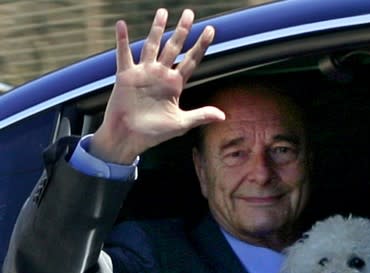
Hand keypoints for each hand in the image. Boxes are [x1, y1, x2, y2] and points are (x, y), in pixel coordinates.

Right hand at [91, 9, 224, 163]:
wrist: (128, 138)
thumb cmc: (153, 133)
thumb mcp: (180, 124)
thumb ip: (200, 115)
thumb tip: (222, 115)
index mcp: (174, 85)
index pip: (191, 60)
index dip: (201, 45)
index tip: (211, 30)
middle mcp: (160, 75)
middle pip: (174, 48)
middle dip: (182, 31)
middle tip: (190, 13)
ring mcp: (143, 74)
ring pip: (152, 46)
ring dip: (157, 29)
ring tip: (163, 11)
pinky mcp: (125, 76)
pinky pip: (124, 55)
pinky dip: (122, 40)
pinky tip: (122, 25)